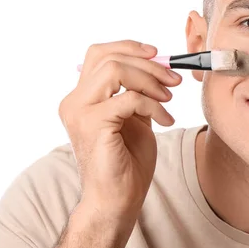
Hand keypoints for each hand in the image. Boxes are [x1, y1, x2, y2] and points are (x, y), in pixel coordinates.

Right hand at [58, 40, 181, 220]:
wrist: (117, 200)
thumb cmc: (127, 162)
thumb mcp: (135, 118)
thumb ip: (138, 92)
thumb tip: (159, 66)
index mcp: (82, 97)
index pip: (99, 54)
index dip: (129, 47)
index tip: (158, 54)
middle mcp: (74, 101)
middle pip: (108, 57)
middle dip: (148, 64)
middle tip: (174, 80)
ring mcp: (79, 111)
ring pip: (115, 69)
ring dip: (150, 80)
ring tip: (169, 100)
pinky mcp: (92, 124)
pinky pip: (129, 98)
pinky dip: (153, 105)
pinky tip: (165, 121)